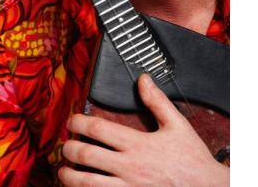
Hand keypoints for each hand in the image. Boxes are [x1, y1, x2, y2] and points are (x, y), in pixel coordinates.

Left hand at [58, 74, 228, 186]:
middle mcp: (130, 167)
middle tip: (66, 147)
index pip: (97, 129)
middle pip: (86, 155)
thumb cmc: (193, 161)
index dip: (77, 122)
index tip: (72, 121)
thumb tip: (143, 80)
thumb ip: (157, 102)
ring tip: (65, 171)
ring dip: (69, 176)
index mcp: (138, 144)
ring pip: (86, 183)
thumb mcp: (178, 126)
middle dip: (69, 149)